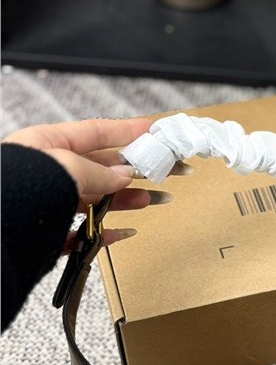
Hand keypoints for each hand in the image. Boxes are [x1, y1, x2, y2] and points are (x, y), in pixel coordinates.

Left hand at [3, 116, 190, 250]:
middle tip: (166, 170)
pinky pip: (82, 233)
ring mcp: (48, 202)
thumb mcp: (67, 168)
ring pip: (96, 199)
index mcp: (46, 144)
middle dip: (135, 170)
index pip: (96, 132)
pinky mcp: (47, 233)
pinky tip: (121, 233)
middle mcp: (48, 171)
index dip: (128, 131)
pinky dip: (104, 234)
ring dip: (126, 200)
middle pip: (100, 166)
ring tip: (153, 200)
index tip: (155, 131)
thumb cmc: (19, 188)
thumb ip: (99, 172)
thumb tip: (125, 177)